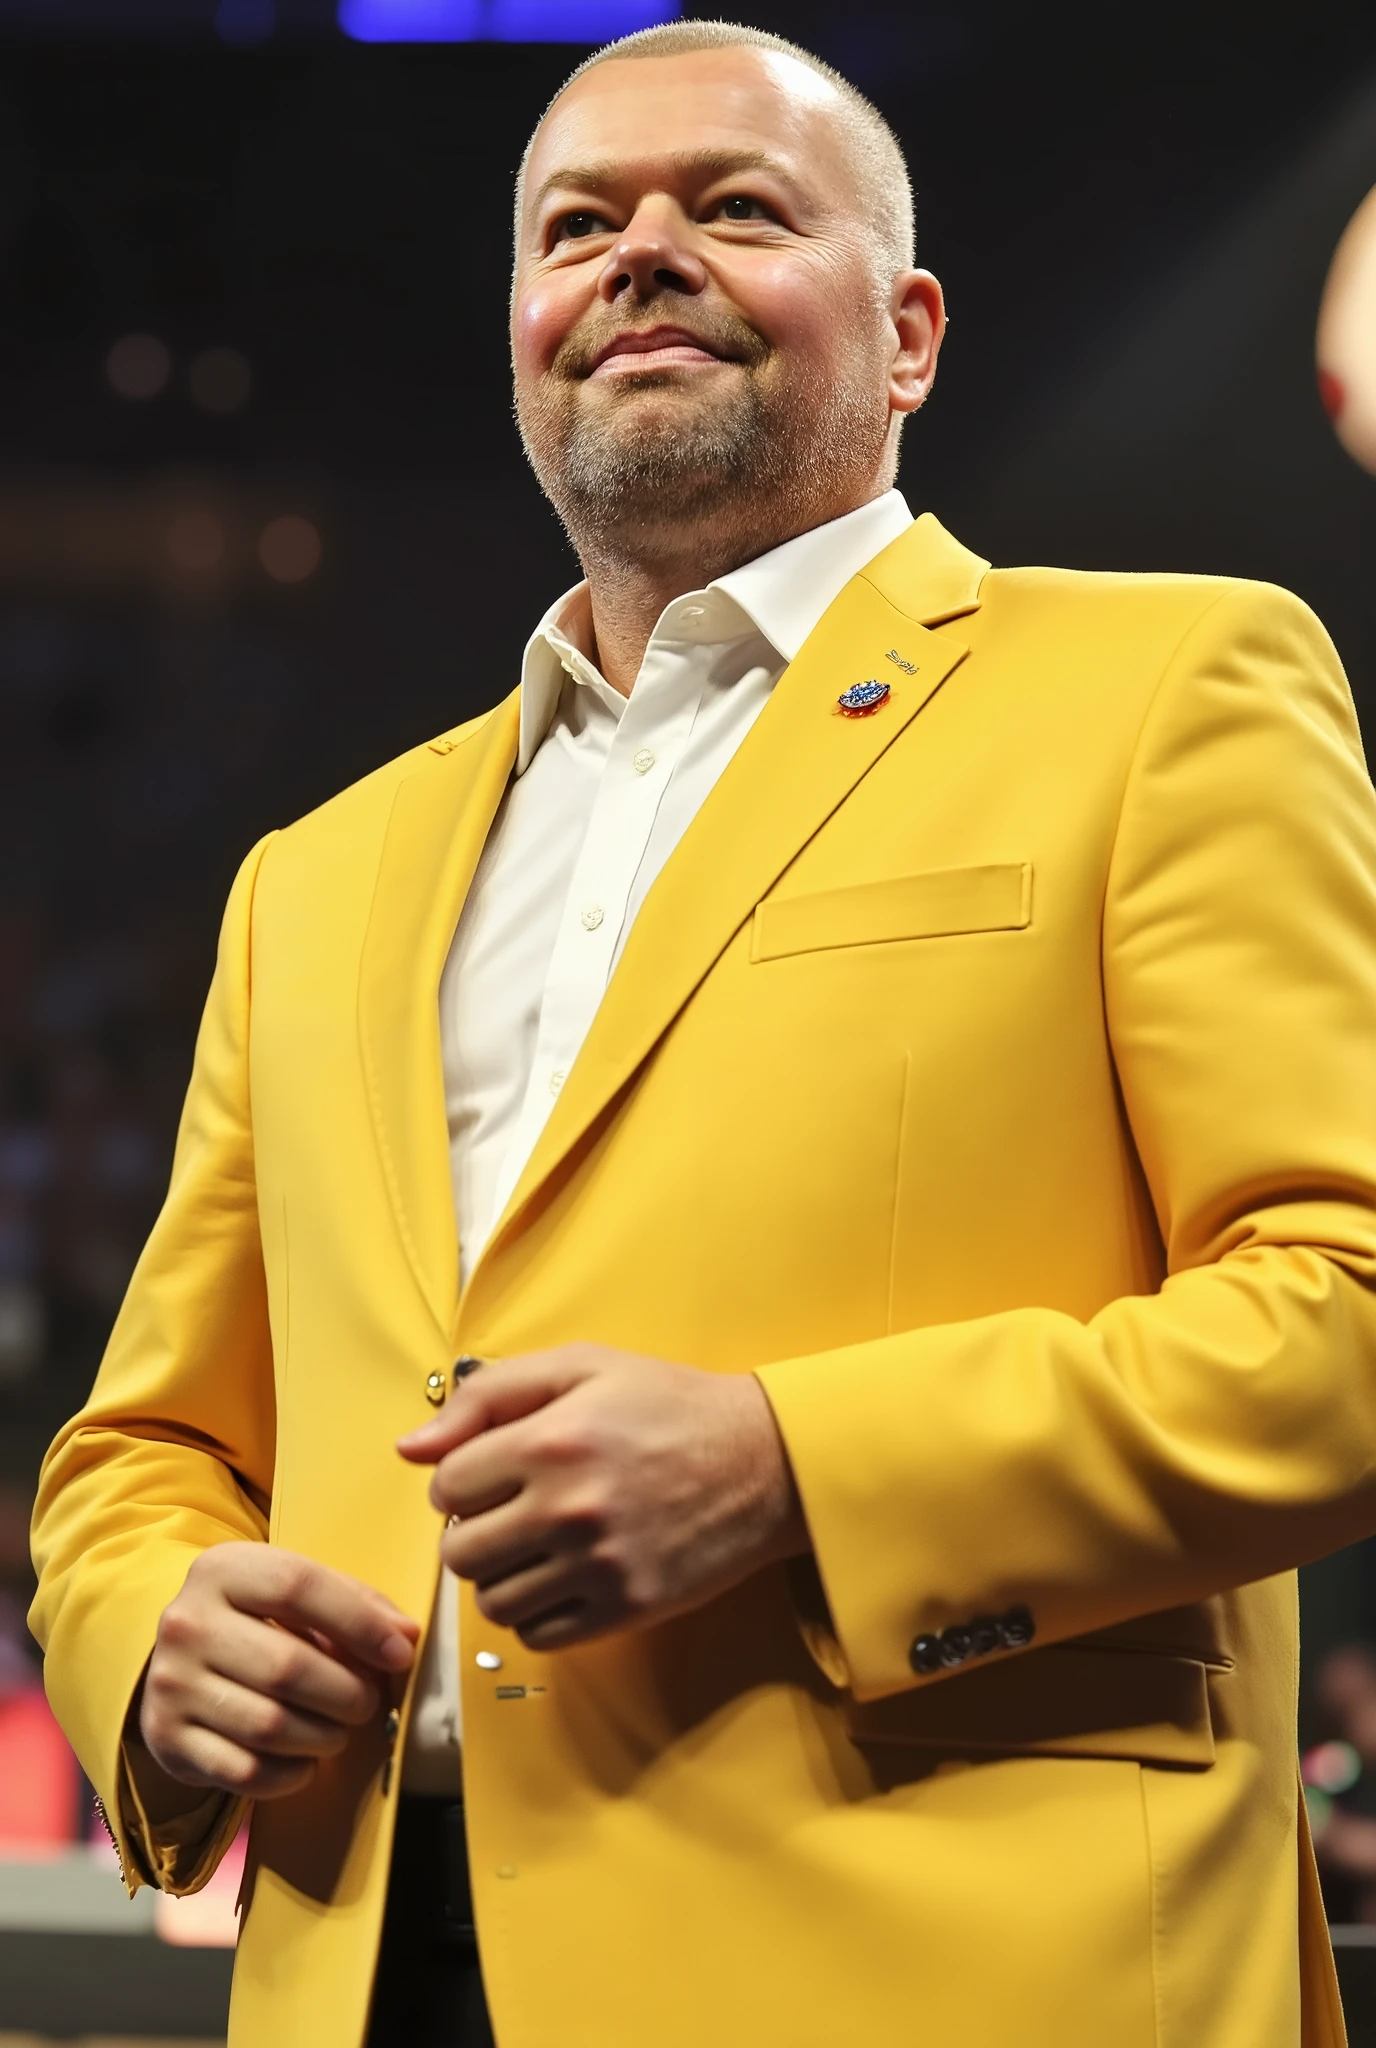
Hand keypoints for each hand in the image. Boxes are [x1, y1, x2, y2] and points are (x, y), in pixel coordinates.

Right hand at [134, 1544, 417, 1801]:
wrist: (176, 1662)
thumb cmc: (257, 1621)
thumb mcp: (294, 1593)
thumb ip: (354, 1603)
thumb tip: (405, 1637)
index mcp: (221, 1570)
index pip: (297, 1587)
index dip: (358, 1623)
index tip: (399, 1654)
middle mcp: (186, 1624)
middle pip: (286, 1666)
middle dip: (346, 1693)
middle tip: (366, 1703)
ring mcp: (171, 1685)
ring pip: (269, 1726)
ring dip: (323, 1737)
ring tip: (338, 1730)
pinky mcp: (167, 1740)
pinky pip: (246, 1772)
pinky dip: (290, 1774)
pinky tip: (304, 1760)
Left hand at [396, 1345, 808, 1650]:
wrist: (764, 1461)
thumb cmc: (668, 1405)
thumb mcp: (582, 1367)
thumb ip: (489, 1394)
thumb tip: (411, 1448)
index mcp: (550, 1440)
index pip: (446, 1485)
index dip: (461, 1478)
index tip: (492, 1473)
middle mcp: (568, 1508)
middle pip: (460, 1552)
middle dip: (473, 1531)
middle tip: (511, 1512)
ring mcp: (598, 1565)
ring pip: (492, 1601)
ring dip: (502, 1575)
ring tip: (538, 1545)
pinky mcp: (626, 1607)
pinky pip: (538, 1634)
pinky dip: (537, 1612)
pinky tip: (563, 1576)